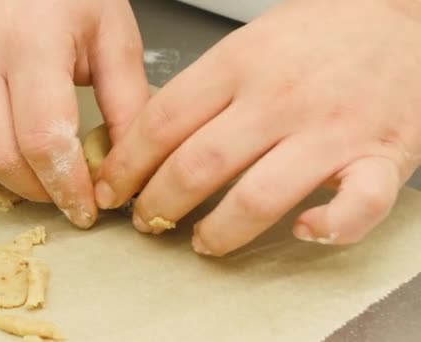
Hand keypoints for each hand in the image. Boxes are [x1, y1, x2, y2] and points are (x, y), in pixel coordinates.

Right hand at [0, 0, 148, 227]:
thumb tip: (127, 170)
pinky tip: (11, 142)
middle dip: (38, 191)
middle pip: (0, 157)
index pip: (44, 140)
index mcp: (32, 42)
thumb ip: (127, 105)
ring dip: (10, 176)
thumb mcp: (113, 38)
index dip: (66, 187)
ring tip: (41, 171)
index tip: (86, 209)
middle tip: (66, 195)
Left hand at [95, 0, 420, 254]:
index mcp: (240, 63)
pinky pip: (356, 206)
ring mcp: (330, 129)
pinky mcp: (382, 156)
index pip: (162, 122)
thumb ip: (204, 89)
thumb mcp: (249, 43)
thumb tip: (148, 139)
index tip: (111, 188)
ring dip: (219, 231)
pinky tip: (304, 231)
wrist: (402, 17)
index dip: (126, 164)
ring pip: (258, 197)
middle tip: (147, 221)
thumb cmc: (320, 32)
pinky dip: (329, 229)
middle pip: (197, 166)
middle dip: (159, 204)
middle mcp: (279, 98)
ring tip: (202, 242)